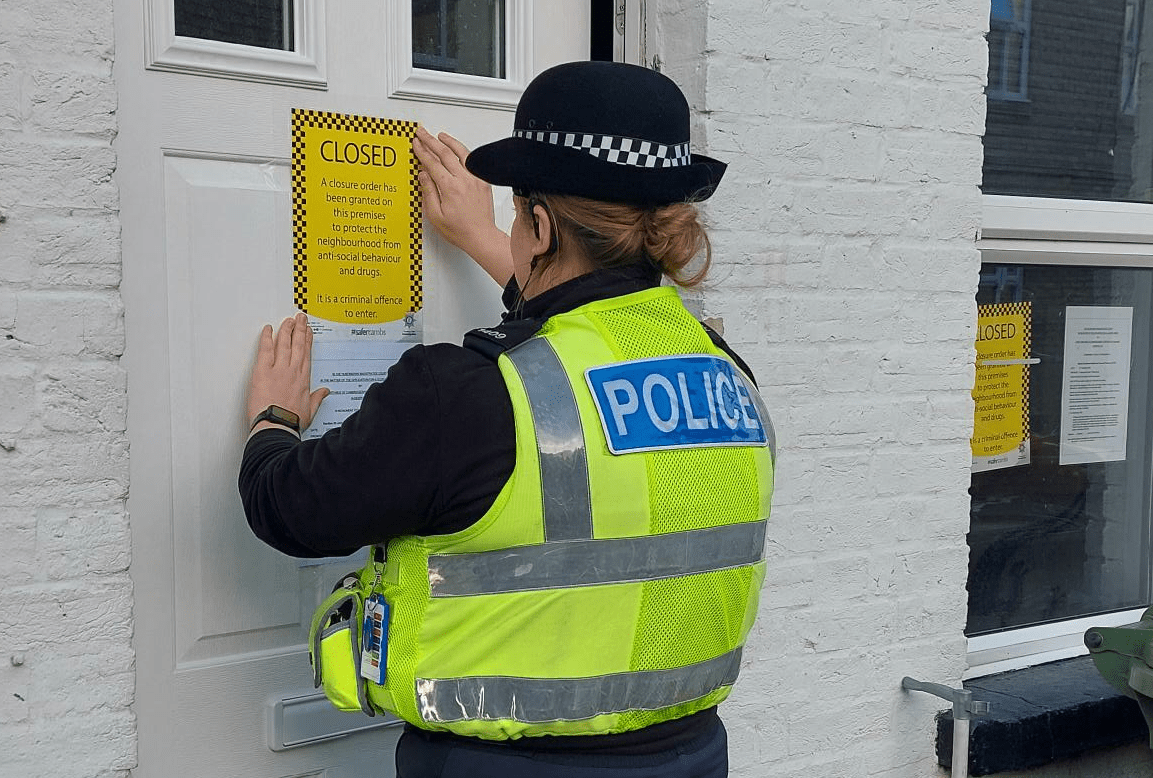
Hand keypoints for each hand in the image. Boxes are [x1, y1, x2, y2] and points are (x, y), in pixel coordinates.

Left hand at [245, 312, 328, 432]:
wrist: (277, 426)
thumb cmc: (291, 422)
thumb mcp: (309, 411)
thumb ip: (317, 399)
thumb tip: (325, 392)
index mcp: (303, 380)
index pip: (306, 354)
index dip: (308, 341)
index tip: (309, 332)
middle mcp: (293, 371)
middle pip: (297, 345)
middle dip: (300, 329)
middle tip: (301, 319)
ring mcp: (278, 369)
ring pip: (284, 344)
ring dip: (287, 329)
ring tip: (289, 320)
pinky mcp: (263, 371)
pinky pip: (266, 349)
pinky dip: (267, 337)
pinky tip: (268, 329)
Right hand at [413, 127, 512, 284]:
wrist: (481, 236)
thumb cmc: (460, 230)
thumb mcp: (435, 215)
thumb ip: (428, 192)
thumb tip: (423, 175)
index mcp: (450, 188)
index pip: (432, 163)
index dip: (422, 151)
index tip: (416, 144)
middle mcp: (464, 180)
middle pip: (445, 153)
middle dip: (431, 141)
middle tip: (422, 133)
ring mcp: (476, 179)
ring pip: (461, 152)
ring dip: (449, 142)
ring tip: (440, 136)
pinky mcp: (484, 181)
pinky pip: (473, 161)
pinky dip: (464, 151)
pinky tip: (459, 149)